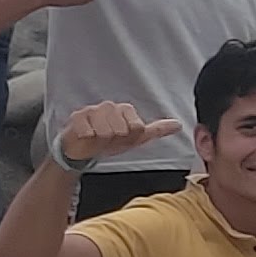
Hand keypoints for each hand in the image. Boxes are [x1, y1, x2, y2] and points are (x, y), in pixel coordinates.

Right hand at [55, 99, 179, 166]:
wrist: (82, 150)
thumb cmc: (109, 142)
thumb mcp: (136, 138)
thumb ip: (157, 130)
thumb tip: (178, 124)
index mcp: (125, 109)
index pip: (137, 127)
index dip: (129, 138)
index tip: (121, 138)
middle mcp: (110, 107)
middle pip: (121, 130)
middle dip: (114, 140)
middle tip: (107, 139)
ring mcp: (93, 110)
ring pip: (105, 132)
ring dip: (100, 140)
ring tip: (96, 138)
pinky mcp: (77, 117)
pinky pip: (88, 132)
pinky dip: (88, 139)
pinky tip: (86, 137)